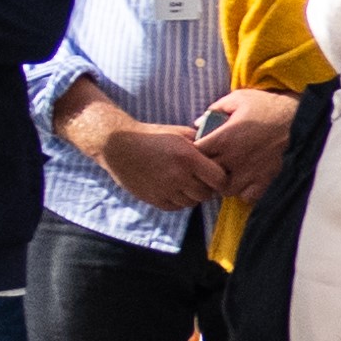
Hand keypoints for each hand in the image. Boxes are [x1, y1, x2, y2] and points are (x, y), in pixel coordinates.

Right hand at [56, 80, 221, 211]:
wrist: (119, 146)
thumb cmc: (151, 136)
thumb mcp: (178, 132)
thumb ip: (200, 142)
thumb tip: (218, 151)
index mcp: (188, 158)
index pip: (219, 179)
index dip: (221, 177)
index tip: (216, 172)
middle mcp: (179, 176)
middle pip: (207, 194)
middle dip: (208, 187)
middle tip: (202, 178)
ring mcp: (166, 190)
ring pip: (192, 202)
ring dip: (193, 194)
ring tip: (187, 182)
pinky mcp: (155, 199)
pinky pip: (177, 207)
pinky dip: (179, 200)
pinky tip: (175, 187)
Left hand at [191, 86, 297, 204]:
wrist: (301, 120)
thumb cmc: (269, 106)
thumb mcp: (240, 98)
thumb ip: (216, 109)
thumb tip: (198, 122)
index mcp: (223, 138)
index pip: (196, 153)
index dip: (196, 152)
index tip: (203, 149)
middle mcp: (233, 159)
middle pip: (207, 174)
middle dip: (207, 169)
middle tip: (214, 162)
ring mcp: (249, 173)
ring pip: (225, 189)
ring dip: (225, 182)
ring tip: (231, 173)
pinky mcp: (265, 182)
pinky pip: (247, 196)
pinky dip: (244, 191)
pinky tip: (248, 180)